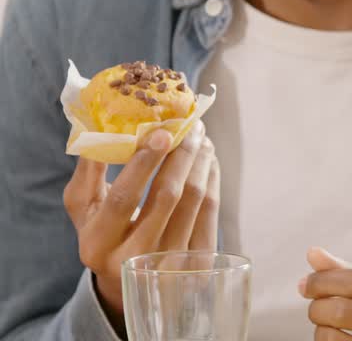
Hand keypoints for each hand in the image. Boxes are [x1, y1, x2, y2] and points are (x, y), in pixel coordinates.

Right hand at [63, 123, 219, 327]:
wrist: (129, 280)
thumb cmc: (104, 233)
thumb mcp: (84, 209)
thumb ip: (88, 172)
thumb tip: (100, 128)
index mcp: (97, 245)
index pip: (123, 199)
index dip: (144, 164)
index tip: (162, 132)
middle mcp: (134, 259)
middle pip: (167, 197)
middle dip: (182, 156)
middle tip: (190, 126)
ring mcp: (169, 264)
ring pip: (195, 202)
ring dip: (201, 163)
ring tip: (201, 137)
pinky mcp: (198, 265)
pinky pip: (211, 212)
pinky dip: (212, 180)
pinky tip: (209, 161)